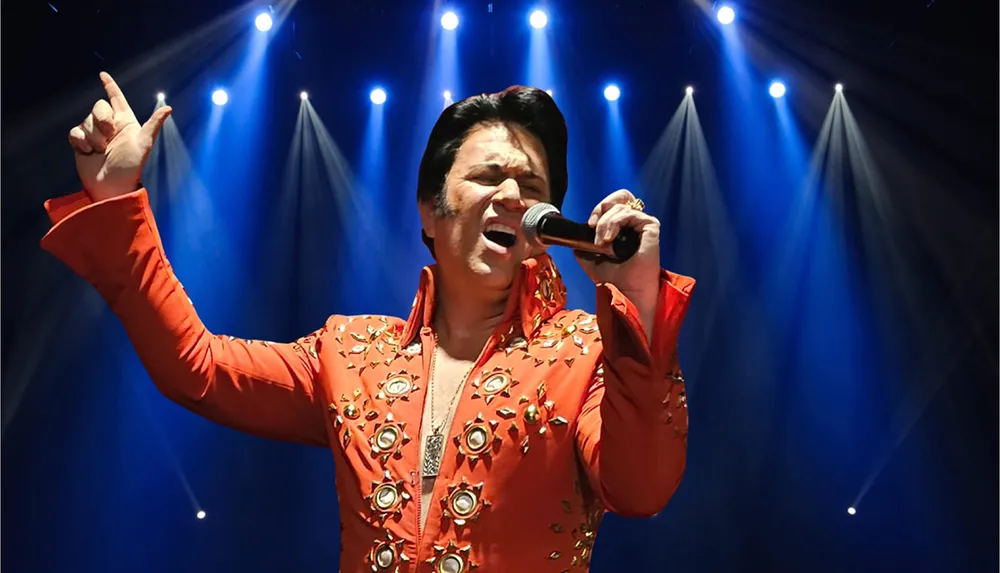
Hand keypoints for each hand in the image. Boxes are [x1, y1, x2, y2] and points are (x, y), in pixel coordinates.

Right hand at [68, 72, 171, 200]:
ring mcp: (94, 134)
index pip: (117, 99)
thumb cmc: (130, 167)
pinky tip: (87, 152)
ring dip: (93, 136)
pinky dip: (80, 141)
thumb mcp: (143, 144)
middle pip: (98, 107)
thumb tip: (168, 108)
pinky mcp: (81, 143)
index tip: (103, 75)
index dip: (110, 86)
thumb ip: (153, 125)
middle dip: (102, 120)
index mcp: (126, 123)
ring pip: (86, 120)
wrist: (111, 186)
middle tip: (109, 138)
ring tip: (101, 150)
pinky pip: (74, 132)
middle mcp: (110, 126)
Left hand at [576, 189, 660, 337]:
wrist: (625, 293)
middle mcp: (635, 224)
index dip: (600, 209)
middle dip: (602, 207)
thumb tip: (574, 236)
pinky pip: (631, 213)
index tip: (589, 225)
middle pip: (621, 197)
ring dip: (605, 222)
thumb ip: (583, 244)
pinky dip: (615, 223)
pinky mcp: (651, 227)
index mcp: (624, 229)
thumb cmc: (613, 279)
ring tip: (601, 242)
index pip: (614, 204)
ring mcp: (643, 225)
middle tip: (593, 225)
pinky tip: (608, 240)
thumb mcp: (590, 258)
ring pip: (622, 206)